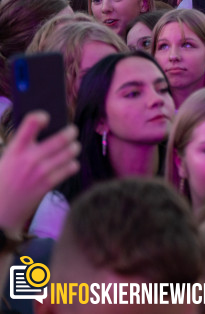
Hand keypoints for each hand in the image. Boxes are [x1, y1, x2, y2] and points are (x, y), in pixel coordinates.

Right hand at [0, 113, 78, 231]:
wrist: (0, 212)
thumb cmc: (3, 181)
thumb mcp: (6, 160)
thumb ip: (23, 146)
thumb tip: (46, 130)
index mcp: (15, 149)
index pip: (31, 123)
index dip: (41, 116)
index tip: (47, 117)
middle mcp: (29, 158)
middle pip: (61, 138)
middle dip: (70, 132)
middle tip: (72, 131)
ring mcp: (40, 171)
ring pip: (70, 151)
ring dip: (73, 148)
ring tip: (72, 147)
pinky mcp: (48, 184)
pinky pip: (71, 167)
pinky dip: (72, 164)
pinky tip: (68, 164)